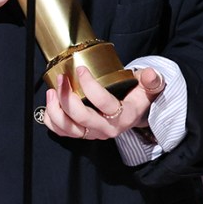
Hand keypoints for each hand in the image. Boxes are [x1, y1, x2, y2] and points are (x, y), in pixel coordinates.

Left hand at [43, 66, 165, 141]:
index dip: (90, 86)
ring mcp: (93, 133)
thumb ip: (152, 80)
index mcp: (124, 116)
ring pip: (69, 129)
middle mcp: (107, 129)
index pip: (104, 103)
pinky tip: (50, 103)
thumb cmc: (139, 96)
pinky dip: (52, 120)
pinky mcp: (83, 134)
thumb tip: (150, 73)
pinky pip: (63, 132)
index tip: (81, 69)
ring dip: (56, 110)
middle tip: (61, 79)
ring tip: (52, 91)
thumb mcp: (150, 87)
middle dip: (67, 98)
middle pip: (82, 119)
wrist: (135, 112)